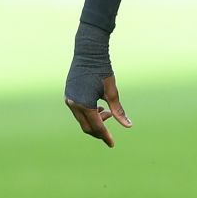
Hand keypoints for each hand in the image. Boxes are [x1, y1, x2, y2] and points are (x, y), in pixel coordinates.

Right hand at [64, 22, 131, 146]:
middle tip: (111, 126)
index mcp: (85, 104)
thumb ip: (118, 110)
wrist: (88, 53)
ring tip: (106, 112)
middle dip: (99, 130)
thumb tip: (128, 125)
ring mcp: (69, 99)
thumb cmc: (102, 71)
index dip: (105, 136)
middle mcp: (74, 104)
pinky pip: (78, 111)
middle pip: (86, 127)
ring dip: (94, 120)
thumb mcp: (112, 91)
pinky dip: (88, 113)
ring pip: (81, 119)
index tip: (112, 144)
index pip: (96, 127)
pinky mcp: (68, 95)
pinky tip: (98, 107)